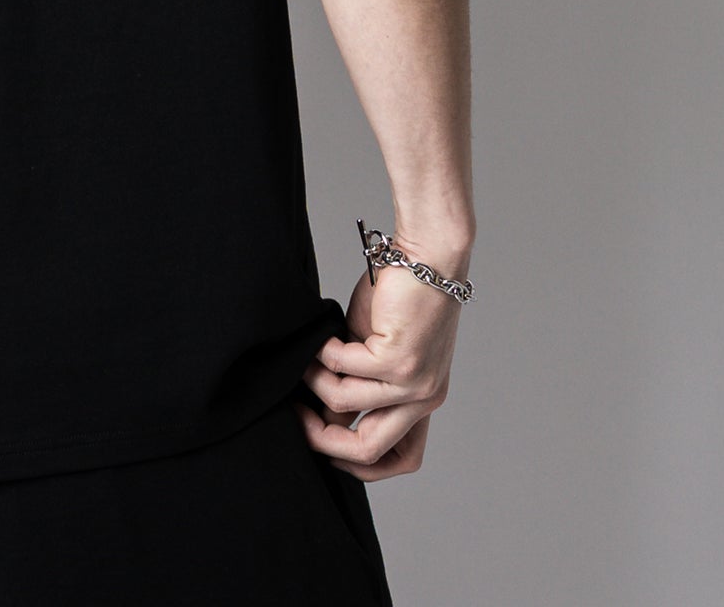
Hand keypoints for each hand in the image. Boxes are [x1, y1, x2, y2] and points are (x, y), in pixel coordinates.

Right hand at [298, 256, 463, 479]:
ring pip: (344, 403)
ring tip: (306, 357)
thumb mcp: (375, 351)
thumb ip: (357, 384)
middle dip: (323, 441)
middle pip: (371, 450)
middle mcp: (425, 399)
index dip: (363, 467)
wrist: (428, 257)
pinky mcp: (398, 359)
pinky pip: (343, 367)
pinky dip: (323, 352)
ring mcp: (414, 383)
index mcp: (424, 401)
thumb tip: (325, 417)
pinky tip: (322, 335)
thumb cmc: (400, 296)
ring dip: (314, 380)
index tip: (329, 447)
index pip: (405, 460)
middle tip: (296, 417)